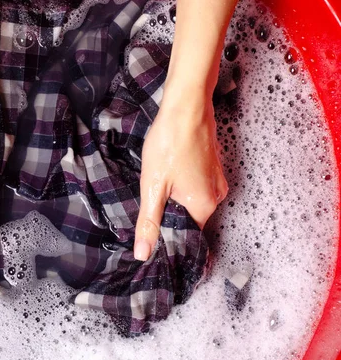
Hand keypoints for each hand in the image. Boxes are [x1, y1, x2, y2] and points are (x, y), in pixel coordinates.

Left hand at [133, 95, 227, 260]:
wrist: (187, 105)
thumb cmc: (170, 142)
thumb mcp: (153, 186)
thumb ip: (149, 221)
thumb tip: (143, 253)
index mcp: (204, 205)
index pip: (187, 235)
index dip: (167, 235)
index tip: (151, 229)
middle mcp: (217, 196)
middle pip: (190, 218)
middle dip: (169, 214)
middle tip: (151, 198)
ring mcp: (217, 180)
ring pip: (192, 201)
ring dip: (174, 198)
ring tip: (159, 182)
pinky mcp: (212, 166)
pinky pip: (197, 186)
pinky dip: (181, 185)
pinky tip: (169, 172)